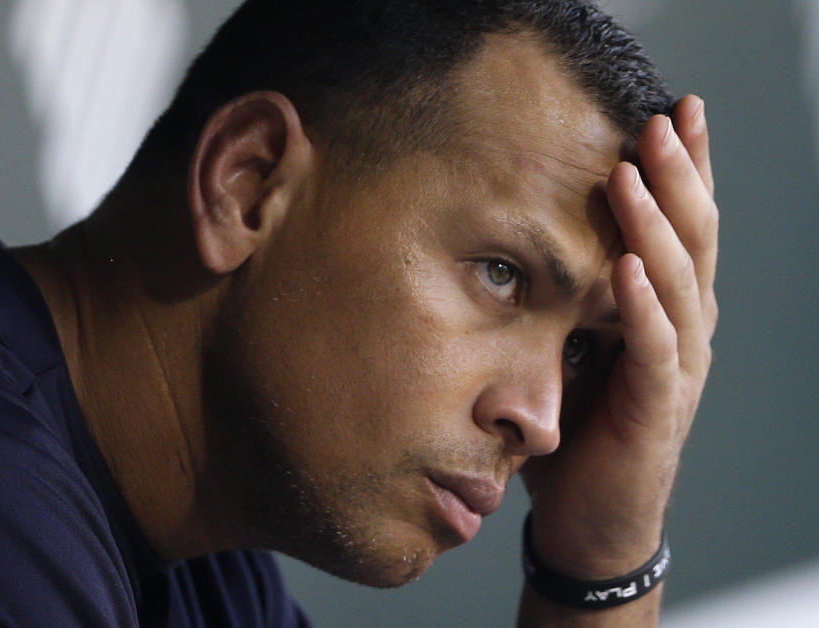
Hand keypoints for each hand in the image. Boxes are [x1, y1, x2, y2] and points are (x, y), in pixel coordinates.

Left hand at [520, 94, 718, 578]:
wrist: (590, 517)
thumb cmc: (578, 429)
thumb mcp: (566, 348)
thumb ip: (563, 300)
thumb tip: (517, 249)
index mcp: (663, 309)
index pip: (680, 228)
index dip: (682, 172)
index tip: (669, 113)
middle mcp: (683, 329)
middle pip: (692, 239)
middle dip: (679, 177)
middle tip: (662, 119)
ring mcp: (679, 367)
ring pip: (679, 282)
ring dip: (657, 225)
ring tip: (635, 171)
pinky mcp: (659, 408)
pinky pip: (654, 348)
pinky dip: (641, 306)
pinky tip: (625, 266)